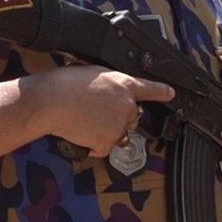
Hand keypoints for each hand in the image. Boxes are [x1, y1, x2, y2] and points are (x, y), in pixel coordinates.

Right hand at [22, 65, 173, 156]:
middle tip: (94, 114)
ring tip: (82, 120)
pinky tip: (80, 133)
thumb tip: (106, 92)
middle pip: (131, 116)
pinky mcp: (109, 140)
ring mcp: (120, 124)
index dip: (161, 91)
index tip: (170, 93)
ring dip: (104, 131)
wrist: (51, 101)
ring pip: (117, 133)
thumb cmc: (63, 84)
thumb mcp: (91, 73)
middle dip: (117, 118)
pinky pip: (104, 147)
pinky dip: (93, 145)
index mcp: (123, 84)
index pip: (149, 88)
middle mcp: (127, 104)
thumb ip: (108, 85)